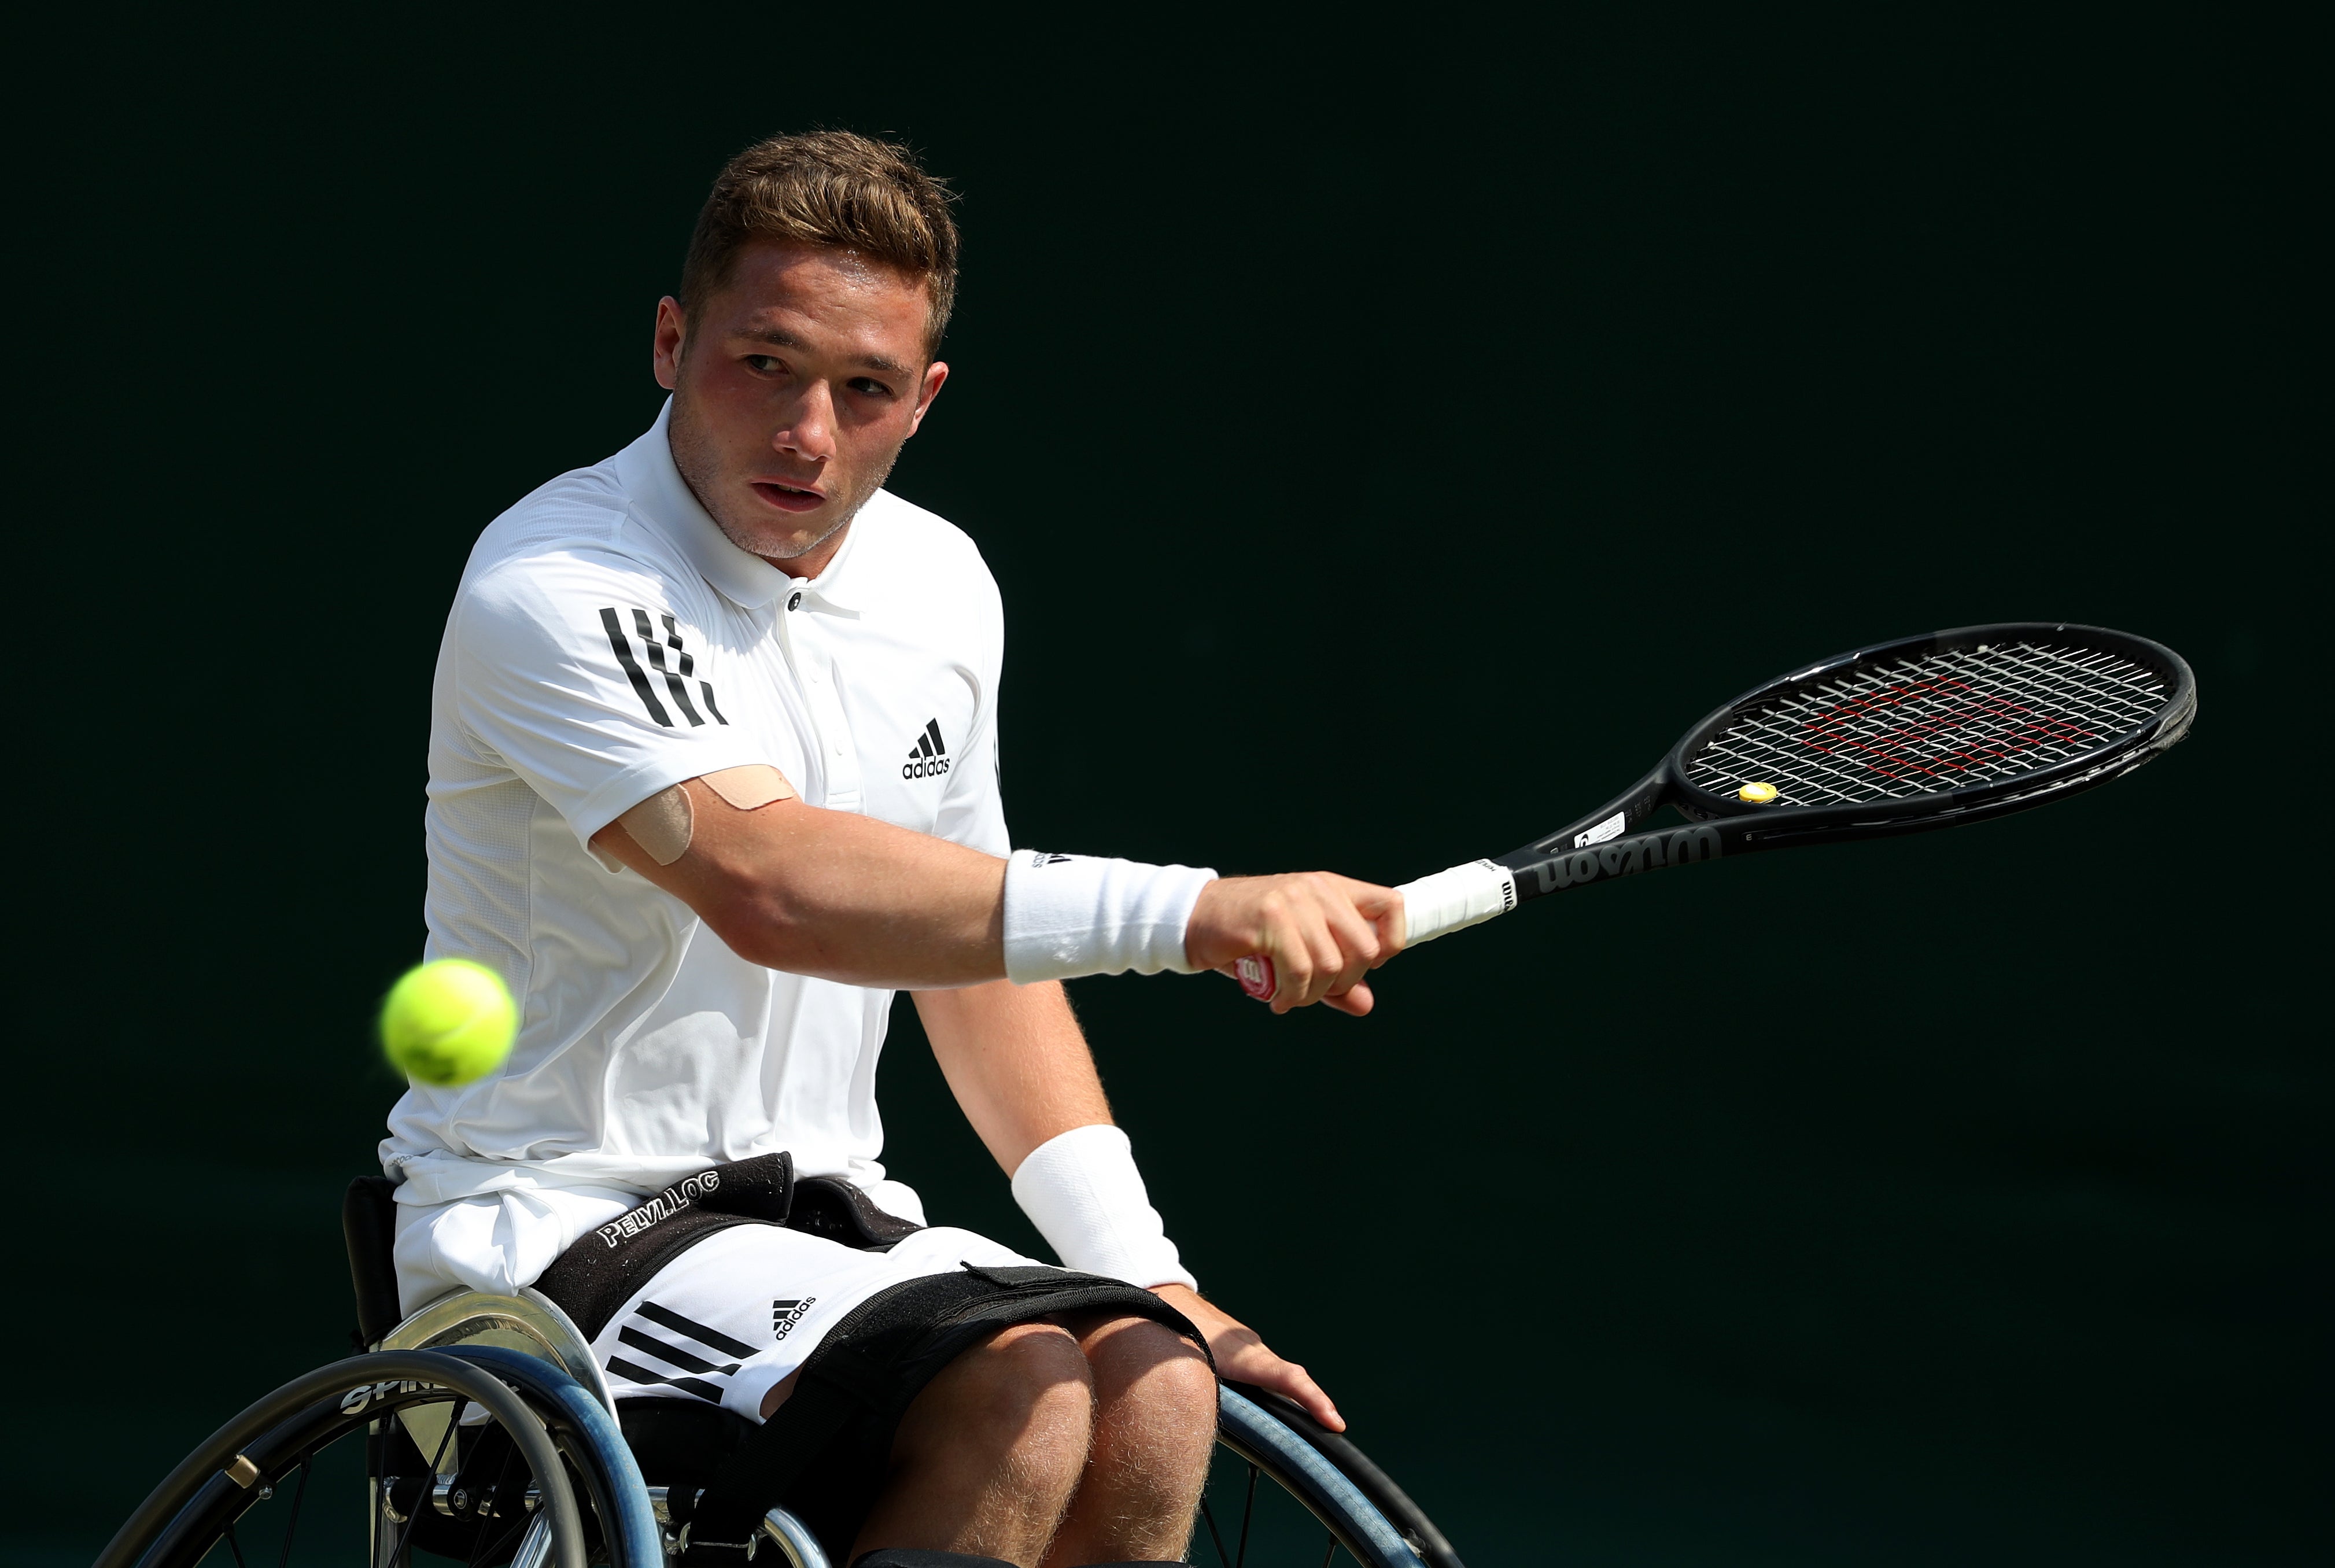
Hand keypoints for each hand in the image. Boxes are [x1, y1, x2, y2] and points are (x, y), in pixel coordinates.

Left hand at [1151, 1284, 1343, 1431]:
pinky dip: (1275, 1386)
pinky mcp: (1238, 1345)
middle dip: (1314, 1403)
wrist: (1157, 1293)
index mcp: (1241, 1355)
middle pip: (1290, 1378)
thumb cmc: (1167, 1329)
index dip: (1313, 1401)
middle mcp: (1251, 1347)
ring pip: (1277, 1372)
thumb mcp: (1179, 1363)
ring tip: (1314, 1421)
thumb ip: (1199, 1392)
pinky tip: (1271, 1404)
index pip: (1288, 1378)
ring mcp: (1246, 1344)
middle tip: (1334, 1429)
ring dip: (1294, 1395)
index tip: (1335, 1422)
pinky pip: (1264, 1368)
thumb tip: (1202, 1425)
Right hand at [1185, 873, 1403, 1015]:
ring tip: (1292, 997)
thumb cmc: (1249, 936)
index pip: (1391, 905)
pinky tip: (1277, 999)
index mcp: (1332, 888)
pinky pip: (1299, 971)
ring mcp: (1293, 901)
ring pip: (1331, 965)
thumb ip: (1336, 978)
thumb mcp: (1299, 952)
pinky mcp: (1270, 919)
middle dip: (1345, 982)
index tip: (1366, 968)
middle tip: (1318, 992)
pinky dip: (1292, 996)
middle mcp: (1317, 889)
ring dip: (1313, 995)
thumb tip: (1366, 1004)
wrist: (1194, 918)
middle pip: (1365, 948)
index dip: (1390, 944)